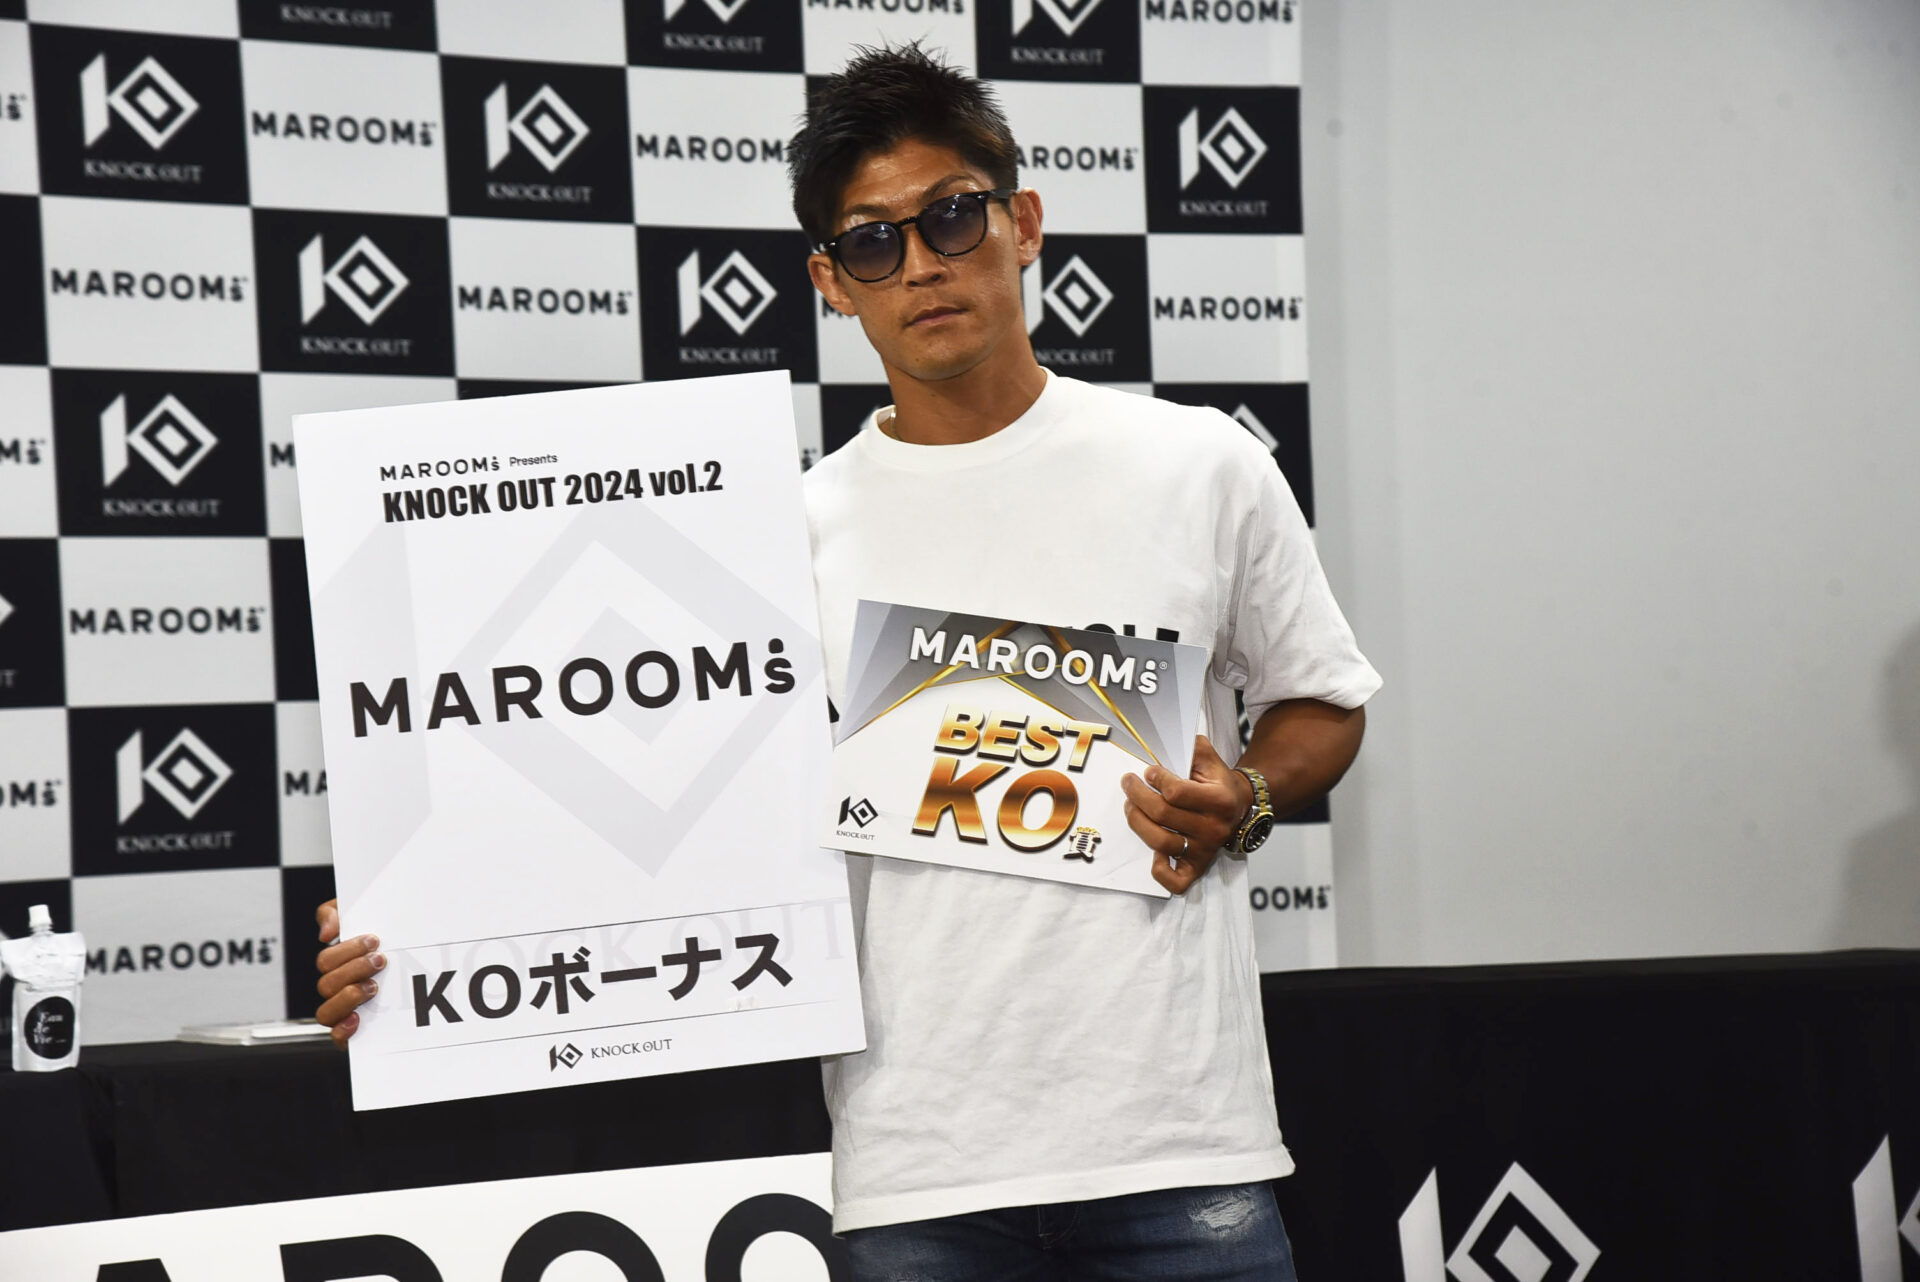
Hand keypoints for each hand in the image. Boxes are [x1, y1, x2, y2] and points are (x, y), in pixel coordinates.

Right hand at [314, 898, 382, 1050]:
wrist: (423, 975)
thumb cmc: (390, 944)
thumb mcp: (367, 915)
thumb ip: (338, 912)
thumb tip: (326, 932)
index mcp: (340, 965)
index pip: (326, 960)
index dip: (346, 950)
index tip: (374, 941)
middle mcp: (339, 989)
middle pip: (326, 983)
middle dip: (354, 969)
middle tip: (380, 960)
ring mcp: (345, 1011)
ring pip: (325, 1012)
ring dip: (348, 997)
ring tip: (374, 987)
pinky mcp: (354, 1033)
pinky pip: (336, 1038)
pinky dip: (342, 1030)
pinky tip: (357, 1019)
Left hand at [1120, 736, 1254, 894]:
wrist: (1241, 808)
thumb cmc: (1219, 784)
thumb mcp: (1211, 760)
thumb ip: (1192, 748)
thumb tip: (1168, 740)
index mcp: (1219, 801)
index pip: (1175, 792)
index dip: (1155, 777)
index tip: (1149, 771)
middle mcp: (1213, 828)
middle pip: (1162, 814)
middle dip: (1137, 794)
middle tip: (1128, 783)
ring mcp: (1205, 850)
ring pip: (1160, 842)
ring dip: (1137, 822)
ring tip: (1129, 806)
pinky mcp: (1198, 866)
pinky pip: (1177, 881)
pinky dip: (1160, 872)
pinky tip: (1152, 854)